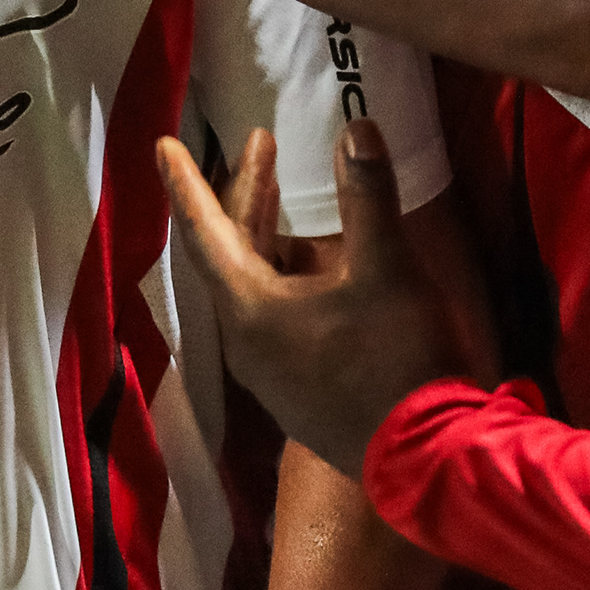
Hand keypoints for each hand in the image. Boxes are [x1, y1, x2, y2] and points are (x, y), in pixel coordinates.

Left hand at [163, 122, 487, 480]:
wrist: (426, 461)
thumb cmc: (398, 360)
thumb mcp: (388, 269)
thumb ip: (368, 196)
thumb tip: (355, 128)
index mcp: (250, 309)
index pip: (206, 230)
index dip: (186, 183)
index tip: (162, 143)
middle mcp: (246, 342)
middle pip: (231, 254)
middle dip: (245, 194)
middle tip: (260, 142)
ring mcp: (270, 372)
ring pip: (252, 285)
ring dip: (263, 233)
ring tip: (278, 189)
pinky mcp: (298, 391)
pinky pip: (272, 314)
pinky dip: (281, 272)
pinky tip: (309, 261)